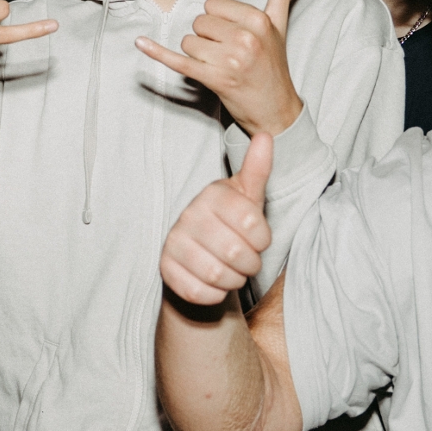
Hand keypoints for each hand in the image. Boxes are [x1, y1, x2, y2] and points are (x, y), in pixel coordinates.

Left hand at [136, 0, 306, 136]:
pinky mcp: (215, 80)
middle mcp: (245, 39)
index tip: (233, 35)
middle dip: (206, 38)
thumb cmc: (274, 64)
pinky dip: (158, 53)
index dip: (217, 20)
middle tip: (228, 53)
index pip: (212, 5)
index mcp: (258, 20)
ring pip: (188, 42)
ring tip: (220, 65)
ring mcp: (229, 61)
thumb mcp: (280, 23)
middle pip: (199, 23)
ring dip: (197, 55)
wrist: (276, 108)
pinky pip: (178, 61)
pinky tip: (141, 42)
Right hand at [160, 133, 272, 304]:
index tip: (259, 239)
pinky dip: (215, 294)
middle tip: (248, 260)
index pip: (253, 224)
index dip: (263, 239)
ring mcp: (173, 243)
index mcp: (212, 195)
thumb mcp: (248, 197)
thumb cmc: (231, 224)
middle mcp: (188, 215)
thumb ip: (258, 171)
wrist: (201, 254)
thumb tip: (266, 137)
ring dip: (233, 279)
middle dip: (250, 263)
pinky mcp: (165, 269)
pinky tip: (216, 283)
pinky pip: (198, 291)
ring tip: (233, 271)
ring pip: (217, 274)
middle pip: (236, 253)